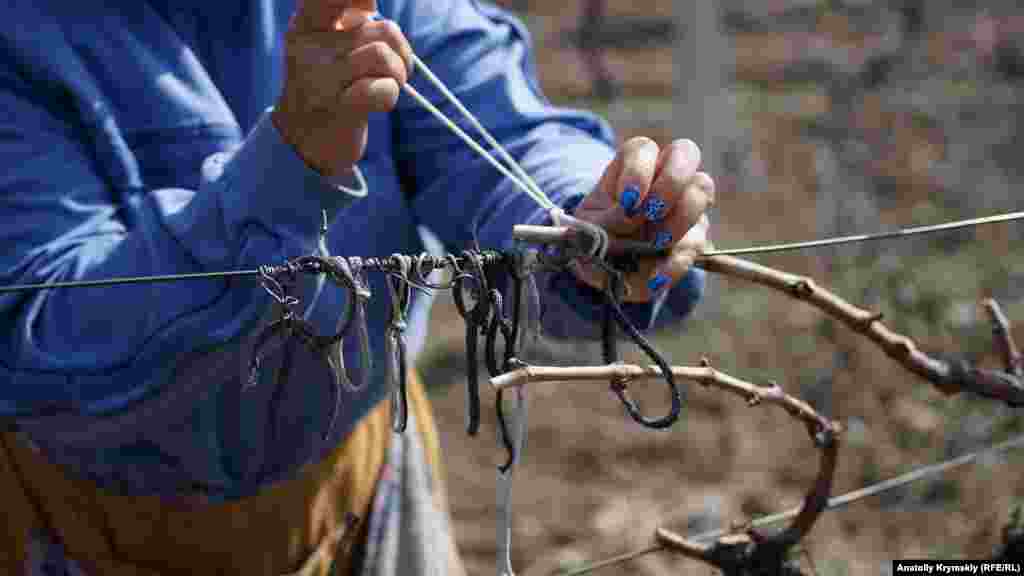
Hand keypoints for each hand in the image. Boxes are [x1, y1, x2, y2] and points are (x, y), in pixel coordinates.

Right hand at [272, 0, 413, 176]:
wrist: (304, 141)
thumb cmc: (328, 87)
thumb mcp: (328, 47)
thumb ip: (346, 22)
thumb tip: (368, 3)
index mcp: (306, 24)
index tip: (369, 9)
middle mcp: (308, 45)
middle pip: (381, 28)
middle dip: (401, 52)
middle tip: (395, 71)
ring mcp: (318, 76)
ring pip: (382, 54)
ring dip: (398, 74)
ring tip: (387, 84)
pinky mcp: (334, 105)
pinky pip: (383, 88)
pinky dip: (390, 95)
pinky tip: (377, 103)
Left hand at [571, 137, 714, 302]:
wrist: (604, 268)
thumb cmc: (593, 236)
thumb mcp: (585, 229)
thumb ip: (602, 223)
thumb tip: (629, 219)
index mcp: (632, 167)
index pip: (643, 149)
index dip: (638, 170)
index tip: (627, 199)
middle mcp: (664, 177)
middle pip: (686, 153)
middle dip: (670, 182)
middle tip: (651, 211)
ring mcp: (684, 204)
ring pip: (701, 190)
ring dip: (680, 219)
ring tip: (656, 242)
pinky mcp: (693, 238)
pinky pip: (697, 244)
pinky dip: (676, 263)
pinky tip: (656, 277)